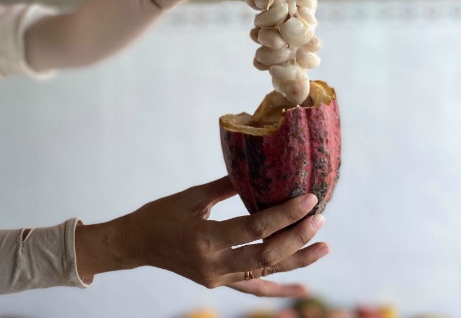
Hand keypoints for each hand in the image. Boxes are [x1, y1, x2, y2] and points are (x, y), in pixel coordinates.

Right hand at [75, 176, 327, 296]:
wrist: (136, 244)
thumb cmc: (160, 215)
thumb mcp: (191, 196)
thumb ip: (226, 186)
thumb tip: (258, 171)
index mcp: (204, 238)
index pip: (254, 228)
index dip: (284, 215)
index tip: (309, 199)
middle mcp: (213, 264)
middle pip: (266, 255)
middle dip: (297, 238)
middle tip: (319, 219)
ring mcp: (217, 278)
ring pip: (265, 273)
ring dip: (296, 260)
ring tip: (324, 247)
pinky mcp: (219, 283)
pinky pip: (254, 288)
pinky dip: (279, 289)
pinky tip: (302, 289)